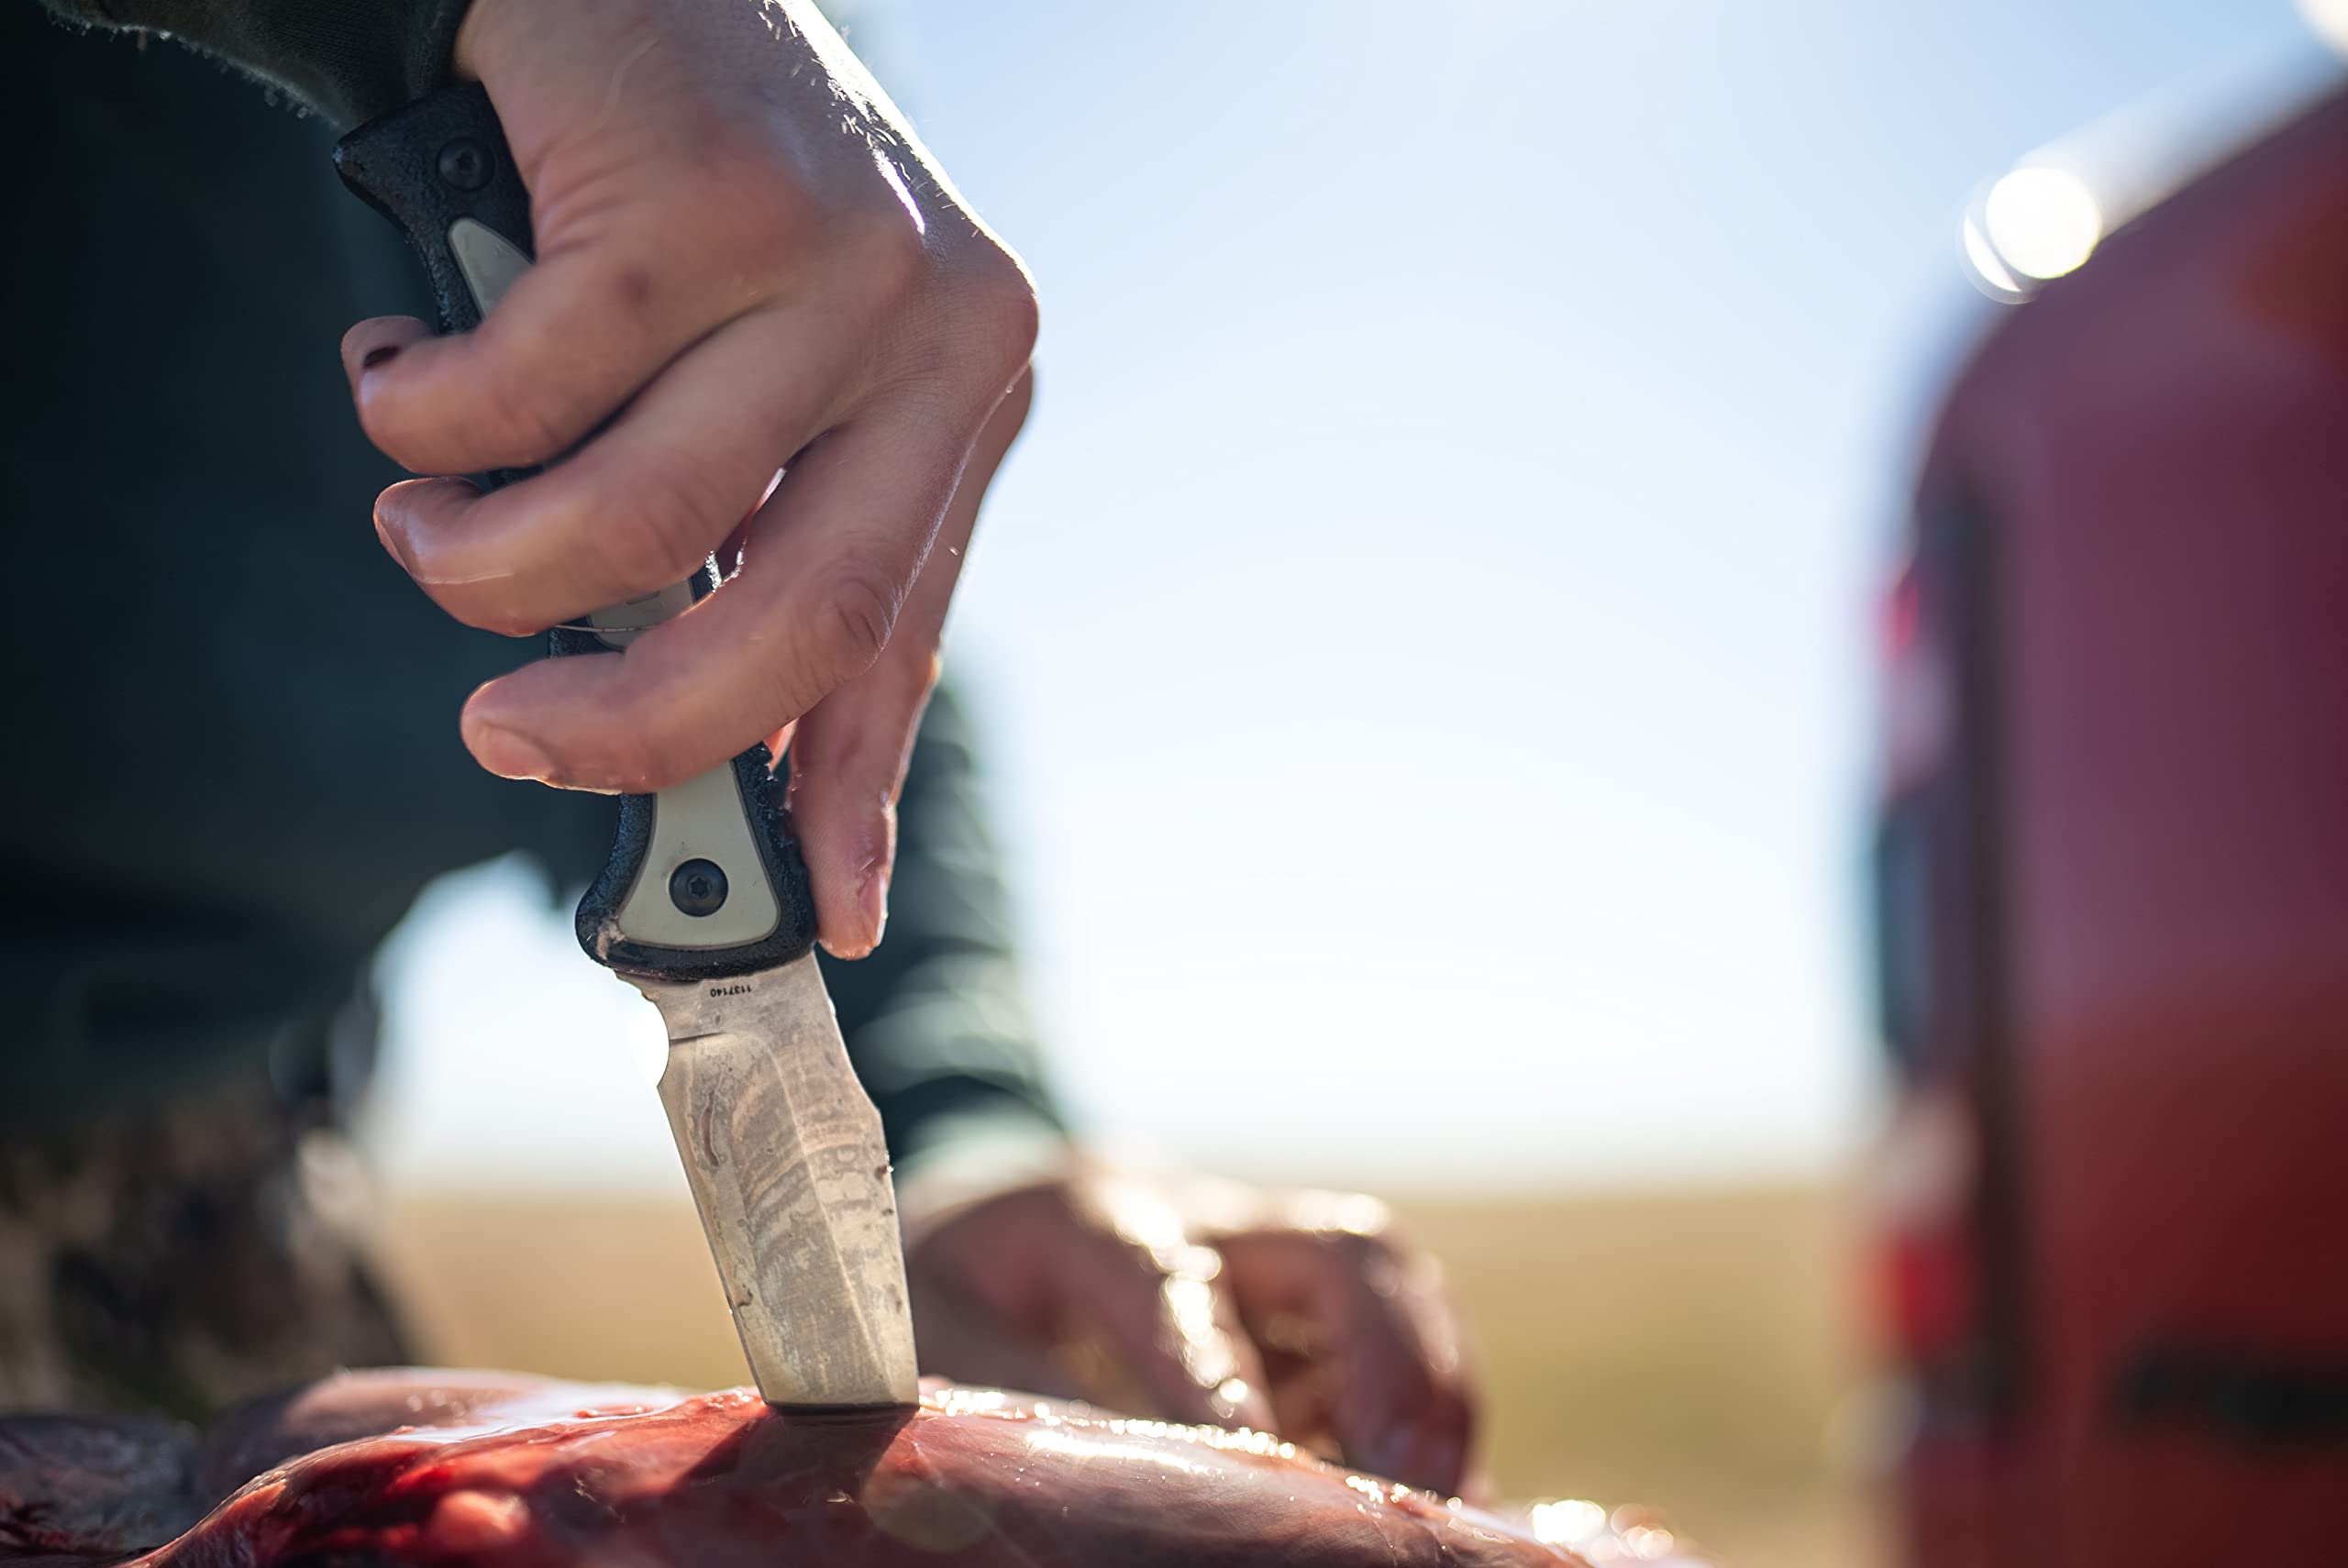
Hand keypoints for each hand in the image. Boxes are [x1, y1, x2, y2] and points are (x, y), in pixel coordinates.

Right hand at [337, 0, 1036, 956]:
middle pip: (798, 618)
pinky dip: (426, 414)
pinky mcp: (708, 197)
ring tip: (419, 510)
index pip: (909, 631)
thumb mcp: (767, 377)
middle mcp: (938, 329)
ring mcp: (838, 259)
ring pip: (638, 517)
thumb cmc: (682, 202)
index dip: (853, 790)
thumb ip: (761, 536)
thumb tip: (736, 764)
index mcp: (963, 390)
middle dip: (629, 722)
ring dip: (481, 557)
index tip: (829, 914)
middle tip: (504, 733)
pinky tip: (404, 365)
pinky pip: (527, 397)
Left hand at [901, 1156, 1478, 1494]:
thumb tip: (1091, 1495)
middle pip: (1340, 1248)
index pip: (1173, 1281)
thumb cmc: (954, 1276)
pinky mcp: (1305, 1310)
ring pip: (1393, 1285)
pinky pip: (1394, 1339)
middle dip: (1394, 1358)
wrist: (988, 1204)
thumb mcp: (938, 1329)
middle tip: (1411, 1473)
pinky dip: (1431, 1415)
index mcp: (1095, 1219)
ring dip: (1435, 1389)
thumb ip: (1006, 1397)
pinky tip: (1442, 1498)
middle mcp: (1207, 1222)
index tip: (1253, 1441)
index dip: (1217, 1364)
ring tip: (1449, 1501)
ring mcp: (1272, 1259)